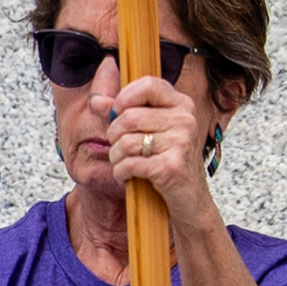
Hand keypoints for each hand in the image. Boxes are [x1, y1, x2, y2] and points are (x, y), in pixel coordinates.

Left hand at [107, 74, 225, 238]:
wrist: (190, 201)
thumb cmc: (167, 162)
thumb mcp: (149, 132)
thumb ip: (122, 112)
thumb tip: (96, 101)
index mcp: (182, 105)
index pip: (148, 84)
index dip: (125, 97)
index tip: (119, 113)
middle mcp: (185, 120)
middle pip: (129, 117)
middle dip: (114, 136)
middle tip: (121, 147)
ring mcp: (181, 143)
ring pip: (125, 142)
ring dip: (116, 158)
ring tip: (125, 163)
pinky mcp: (171, 168)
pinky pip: (128, 164)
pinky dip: (120, 173)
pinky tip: (127, 176)